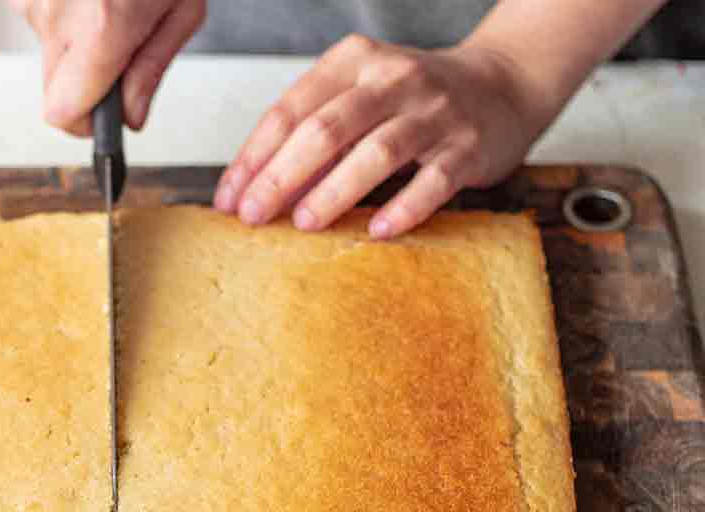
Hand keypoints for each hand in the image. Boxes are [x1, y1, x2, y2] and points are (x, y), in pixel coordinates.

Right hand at [9, 0, 203, 133]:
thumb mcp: (182, 7)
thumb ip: (152, 69)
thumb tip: (132, 116)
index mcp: (101, 28)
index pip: (65, 115)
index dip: (87, 122)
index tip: (105, 114)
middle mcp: (56, 13)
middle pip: (52, 90)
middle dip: (84, 83)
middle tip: (115, 48)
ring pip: (47, 48)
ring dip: (75, 36)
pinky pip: (40, 12)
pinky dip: (64, 5)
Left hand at [214, 34, 543, 238]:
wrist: (502, 85)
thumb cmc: (414, 103)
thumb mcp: (358, 103)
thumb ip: (313, 140)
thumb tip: (258, 195)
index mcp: (354, 61)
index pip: (292, 108)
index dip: (255, 156)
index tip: (229, 200)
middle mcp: (392, 78)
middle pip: (326, 128)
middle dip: (283, 175)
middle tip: (254, 217)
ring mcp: (432, 111)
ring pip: (377, 151)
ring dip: (335, 190)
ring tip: (304, 223)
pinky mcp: (466, 145)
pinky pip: (433, 179)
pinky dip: (404, 206)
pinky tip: (377, 231)